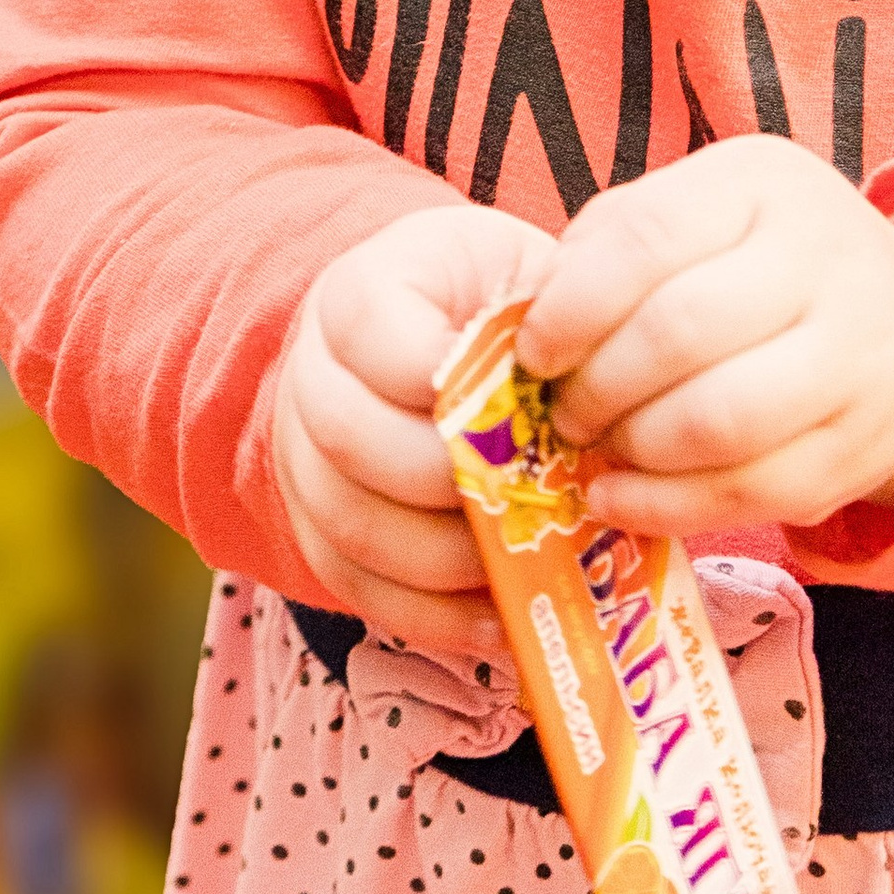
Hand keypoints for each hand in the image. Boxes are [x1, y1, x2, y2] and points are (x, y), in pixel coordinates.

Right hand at [276, 198, 555, 652]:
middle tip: (527, 497)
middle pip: (354, 439)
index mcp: (357, 294)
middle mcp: (311, 378)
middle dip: (448, 481)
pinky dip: (430, 615)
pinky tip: (499, 619)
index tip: (506, 400)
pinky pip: (358, 588)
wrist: (420, 329)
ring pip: (352, 526)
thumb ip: (541, 315)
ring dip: (444, 559)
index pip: (369, 329)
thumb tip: (591, 395)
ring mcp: (302, 461)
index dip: (431, 371)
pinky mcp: (316, 532)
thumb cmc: (485, 302)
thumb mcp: (513, 274)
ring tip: (523, 566)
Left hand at [514, 137, 893, 537]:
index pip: (650, 237)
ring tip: (599, 447)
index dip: (574, 306)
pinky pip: (751, 492)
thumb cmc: (753, 263)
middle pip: (681, 332)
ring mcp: (855, 356)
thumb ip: (608, 252)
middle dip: (597, 387)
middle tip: (563, 412)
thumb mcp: (692, 216)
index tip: (535, 352)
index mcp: (761, 184)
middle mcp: (823, 259)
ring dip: (633, 447)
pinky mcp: (860, 446)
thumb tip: (530, 328)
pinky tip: (620, 497)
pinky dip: (666, 506)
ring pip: (720, 421)